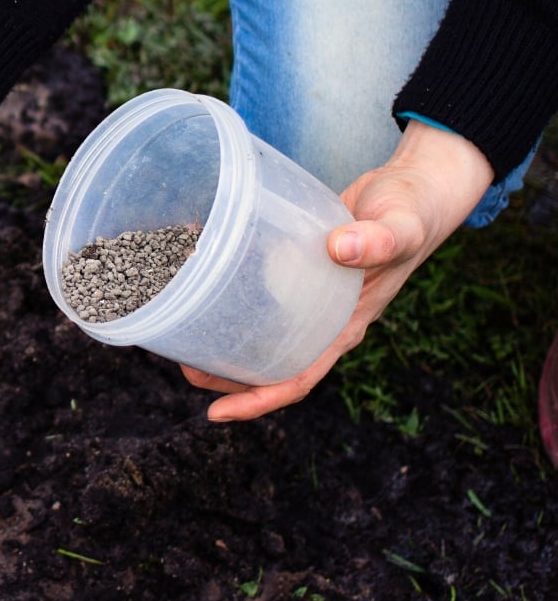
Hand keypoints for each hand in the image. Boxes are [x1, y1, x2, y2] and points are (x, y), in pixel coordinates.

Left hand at [182, 120, 494, 419]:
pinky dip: (234, 291)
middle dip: (227, 374)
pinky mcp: (300, 268)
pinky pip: (264, 291)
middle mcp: (325, 318)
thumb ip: (378, 241)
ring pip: (263, 331)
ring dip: (225, 338)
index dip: (258, 400)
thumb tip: (341, 249)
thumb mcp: (400, 227)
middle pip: (271, 362)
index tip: (216, 413)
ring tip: (182, 335)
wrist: (417, 187)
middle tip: (184, 367)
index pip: (299, 378)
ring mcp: (311, 296)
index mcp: (347, 325)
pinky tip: (203, 278)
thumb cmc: (414, 213)